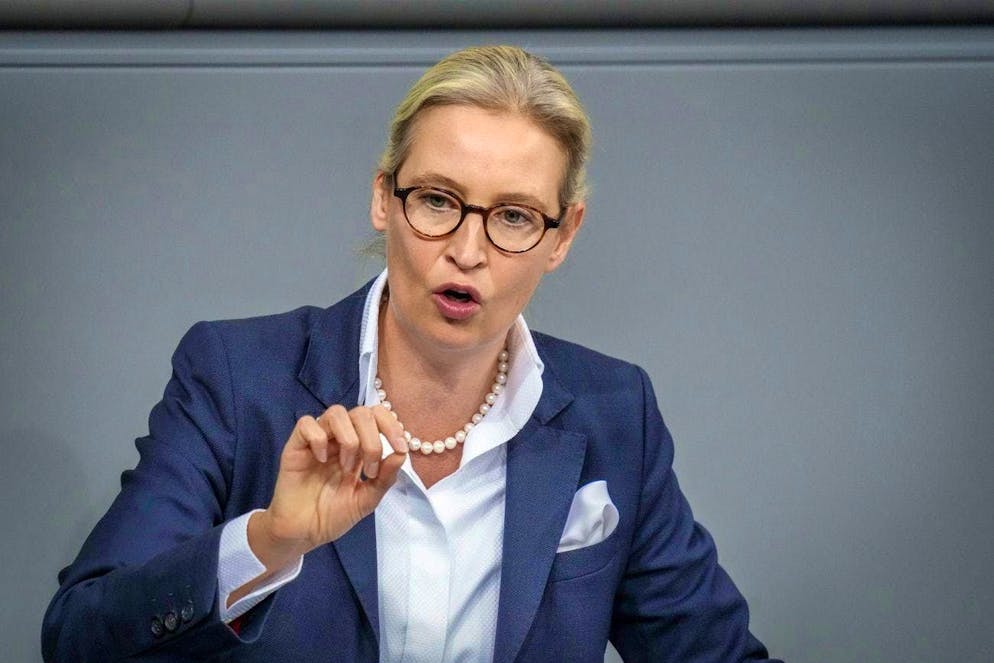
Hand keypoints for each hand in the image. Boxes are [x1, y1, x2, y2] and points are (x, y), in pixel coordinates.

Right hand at [249, 404, 407, 571]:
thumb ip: (385, 477)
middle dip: (372, 439)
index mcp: (360, 446)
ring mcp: (318, 440)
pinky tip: (321, 460)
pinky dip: (318, 438)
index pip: (378, 416)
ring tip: (347, 467)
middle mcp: (340, 438)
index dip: (392, 425)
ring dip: (349, 439)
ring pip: (336, 412)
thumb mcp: (367, 499)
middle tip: (369, 470)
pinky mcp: (295, 446)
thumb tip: (402, 453)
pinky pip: (306, 424)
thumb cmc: (334, 515)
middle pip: (361, 412)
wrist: (304, 533)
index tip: (400, 448)